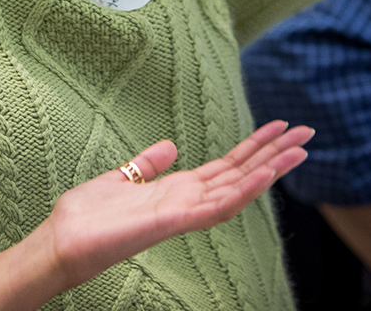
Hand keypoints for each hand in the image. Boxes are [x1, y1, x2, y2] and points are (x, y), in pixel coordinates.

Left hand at [44, 120, 312, 288]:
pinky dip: (242, 190)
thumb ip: (148, 165)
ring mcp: (184, 214)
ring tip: (300, 149)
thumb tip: (170, 146)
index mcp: (178, 191)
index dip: (254, 148)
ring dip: (269, 169)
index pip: (227, 167)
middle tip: (308, 132)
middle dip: (274, 154)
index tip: (280, 128)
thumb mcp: (121, 178)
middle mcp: (188, 202)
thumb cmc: (86, 217)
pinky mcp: (173, 222)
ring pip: (238, 189)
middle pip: (241, 174)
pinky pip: (216, 206)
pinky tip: (264, 175)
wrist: (62, 242)